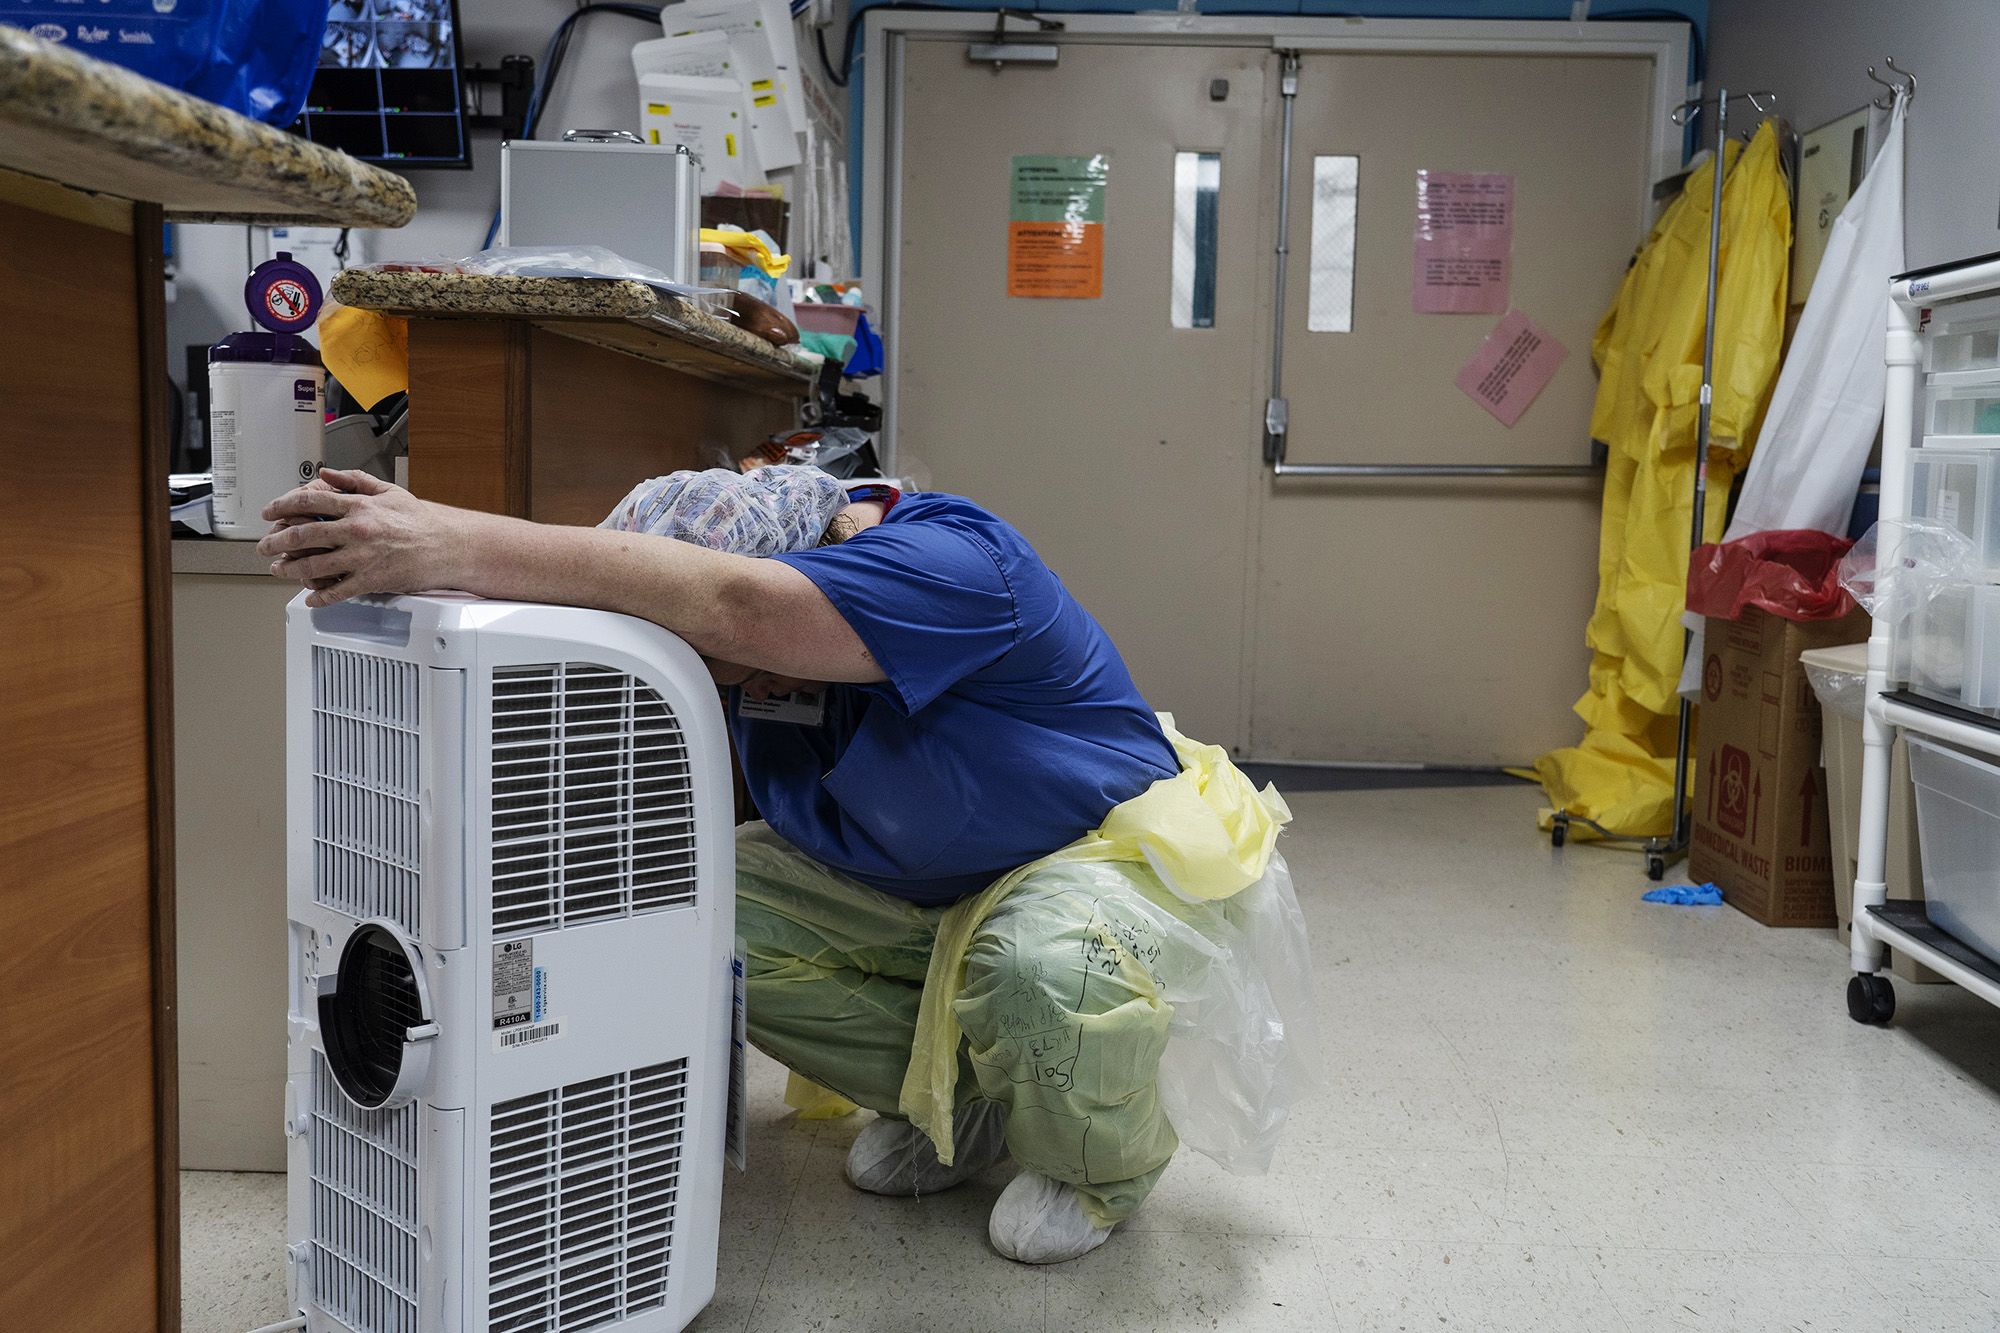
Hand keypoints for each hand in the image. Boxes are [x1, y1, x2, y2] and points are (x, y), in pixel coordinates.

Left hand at [259, 468, 465, 607]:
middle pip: (303, 534)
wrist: (448, 546)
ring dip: (290, 569)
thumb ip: (354, 480)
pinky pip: (337, 591)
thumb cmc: (421, 521)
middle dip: (276, 541)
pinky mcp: (370, 580)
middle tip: (265, 545)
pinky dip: (320, 597)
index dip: (282, 505)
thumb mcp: (388, 491)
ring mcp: (361, 557)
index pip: (309, 501)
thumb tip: (325, 474)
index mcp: (359, 506)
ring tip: (279, 569)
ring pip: (313, 564)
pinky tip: (311, 598)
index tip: (270, 512)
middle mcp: (356, 530)